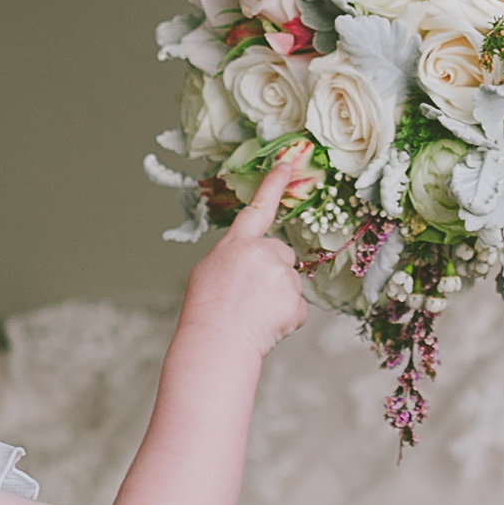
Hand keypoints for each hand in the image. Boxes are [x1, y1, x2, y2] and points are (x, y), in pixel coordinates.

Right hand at [181, 144, 317, 353]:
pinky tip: (266, 325)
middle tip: (250, 296)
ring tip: (253, 314)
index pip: (259, 208)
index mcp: (237, 244)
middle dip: (273, 271)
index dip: (274, 184)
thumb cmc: (207, 310)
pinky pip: (296, 306)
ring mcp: (282, 277)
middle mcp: (263, 253)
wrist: (216, 343)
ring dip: (277, 296)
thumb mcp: (209, 270)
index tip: (287, 162)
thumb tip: (254, 260)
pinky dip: (285, 317)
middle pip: (281, 254)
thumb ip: (235, 255)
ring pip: (289, 282)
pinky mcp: (296, 301)